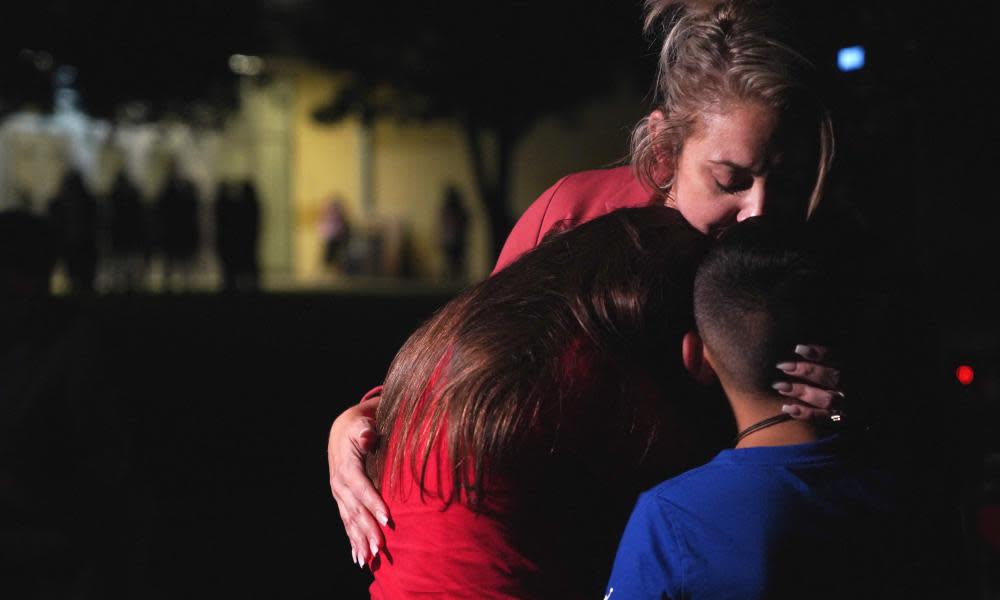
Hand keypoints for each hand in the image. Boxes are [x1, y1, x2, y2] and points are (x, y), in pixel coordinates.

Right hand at [328, 394, 388, 568]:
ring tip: (370, 558)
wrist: (342, 433)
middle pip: (356, 510)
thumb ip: (365, 430)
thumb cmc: (358, 427)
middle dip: (368, 529)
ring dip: (360, 540)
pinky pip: (347, 524)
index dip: (374, 503)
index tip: (388, 518)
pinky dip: (353, 541)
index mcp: (346, 467)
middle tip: (382, 547)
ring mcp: (339, 496)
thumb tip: (367, 435)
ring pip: (350, 521)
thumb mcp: (361, 424)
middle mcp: (339, 485)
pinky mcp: (342, 502)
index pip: (362, 488)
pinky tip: (359, 558)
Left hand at [772, 344, 844, 420]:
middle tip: (783, 366)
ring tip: (781, 386)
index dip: (820, 353)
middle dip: (807, 371)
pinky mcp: (838, 419)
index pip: (837, 357)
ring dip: (802, 392)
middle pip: (831, 377)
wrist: (862, 409)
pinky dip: (804, 413)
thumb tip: (797, 348)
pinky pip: (821, 417)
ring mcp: (844, 404)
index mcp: (851, 367)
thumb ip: (825, 357)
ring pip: (826, 399)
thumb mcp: (838, 363)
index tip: (798, 349)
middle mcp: (849, 386)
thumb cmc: (836, 376)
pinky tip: (787, 408)